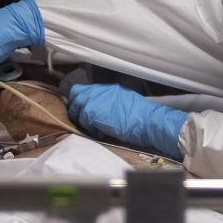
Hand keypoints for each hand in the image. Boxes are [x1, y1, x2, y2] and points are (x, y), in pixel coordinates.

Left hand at [67, 84, 186, 160]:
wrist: (146, 121)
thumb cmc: (141, 116)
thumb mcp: (124, 101)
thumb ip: (109, 101)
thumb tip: (100, 107)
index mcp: (108, 88)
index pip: (83, 89)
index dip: (80, 99)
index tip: (81, 108)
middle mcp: (99, 91)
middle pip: (76, 95)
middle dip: (77, 108)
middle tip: (83, 119)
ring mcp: (94, 101)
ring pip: (77, 109)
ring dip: (83, 120)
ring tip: (95, 128)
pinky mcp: (92, 113)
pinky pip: (83, 121)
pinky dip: (90, 129)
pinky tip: (100, 133)